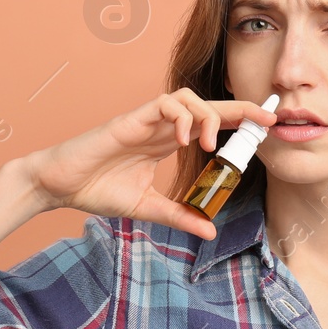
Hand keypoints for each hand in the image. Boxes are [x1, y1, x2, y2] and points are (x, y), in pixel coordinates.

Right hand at [20, 88, 278, 239]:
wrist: (59, 186)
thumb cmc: (96, 190)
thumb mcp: (146, 208)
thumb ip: (178, 215)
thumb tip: (209, 231)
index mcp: (166, 142)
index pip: (210, 123)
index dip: (238, 122)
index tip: (266, 128)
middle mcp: (161, 127)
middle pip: (207, 104)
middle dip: (240, 108)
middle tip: (268, 118)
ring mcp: (146, 121)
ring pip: (187, 97)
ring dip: (207, 114)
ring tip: (211, 144)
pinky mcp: (130, 119)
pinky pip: (163, 103)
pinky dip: (179, 117)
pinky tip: (182, 139)